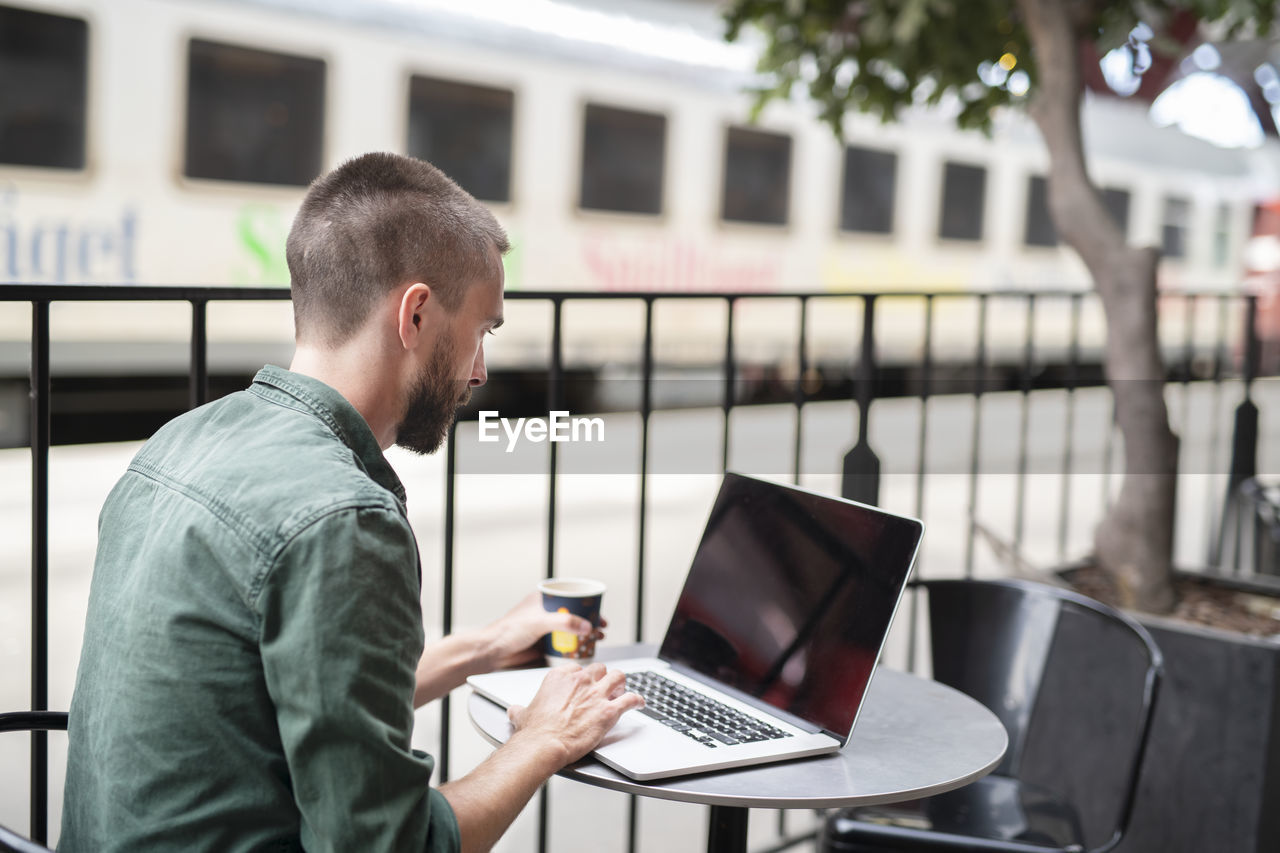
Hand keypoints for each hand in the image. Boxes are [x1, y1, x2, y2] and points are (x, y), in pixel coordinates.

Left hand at [481, 591, 605, 670]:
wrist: (493, 652)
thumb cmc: (508, 631)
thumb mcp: (540, 621)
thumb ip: (564, 622)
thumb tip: (585, 626)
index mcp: (544, 599)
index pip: (571, 596)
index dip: (587, 603)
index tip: (599, 610)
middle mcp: (546, 612)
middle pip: (574, 613)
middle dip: (589, 620)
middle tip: (602, 626)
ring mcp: (546, 628)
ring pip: (571, 629)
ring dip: (585, 634)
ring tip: (597, 638)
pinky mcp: (544, 643)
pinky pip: (564, 643)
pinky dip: (576, 646)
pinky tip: (583, 649)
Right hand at [507, 663, 644, 765]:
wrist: (544, 744)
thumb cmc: (534, 732)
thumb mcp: (522, 715)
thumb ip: (520, 709)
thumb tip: (514, 710)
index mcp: (560, 677)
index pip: (578, 668)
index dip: (583, 677)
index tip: (584, 684)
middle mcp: (580, 680)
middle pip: (600, 669)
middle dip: (603, 678)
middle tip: (604, 688)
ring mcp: (596, 694)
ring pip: (618, 676)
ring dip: (621, 684)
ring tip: (622, 691)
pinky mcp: (609, 710)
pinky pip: (631, 699)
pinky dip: (637, 700)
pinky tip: (639, 703)